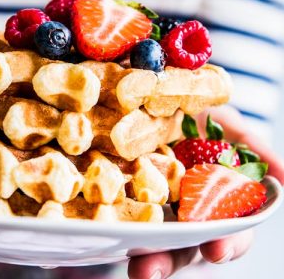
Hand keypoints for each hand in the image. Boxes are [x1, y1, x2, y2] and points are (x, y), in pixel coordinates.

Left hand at [128, 105, 283, 278]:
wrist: (166, 96)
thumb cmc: (203, 114)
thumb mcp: (229, 125)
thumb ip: (254, 148)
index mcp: (215, 197)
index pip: (228, 230)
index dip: (227, 243)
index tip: (216, 251)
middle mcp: (186, 206)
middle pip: (183, 242)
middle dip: (169, 259)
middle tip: (150, 271)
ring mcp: (155, 200)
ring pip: (152, 234)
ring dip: (142, 251)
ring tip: (130, 265)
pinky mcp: (128, 190)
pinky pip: (123, 208)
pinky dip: (118, 220)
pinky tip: (104, 228)